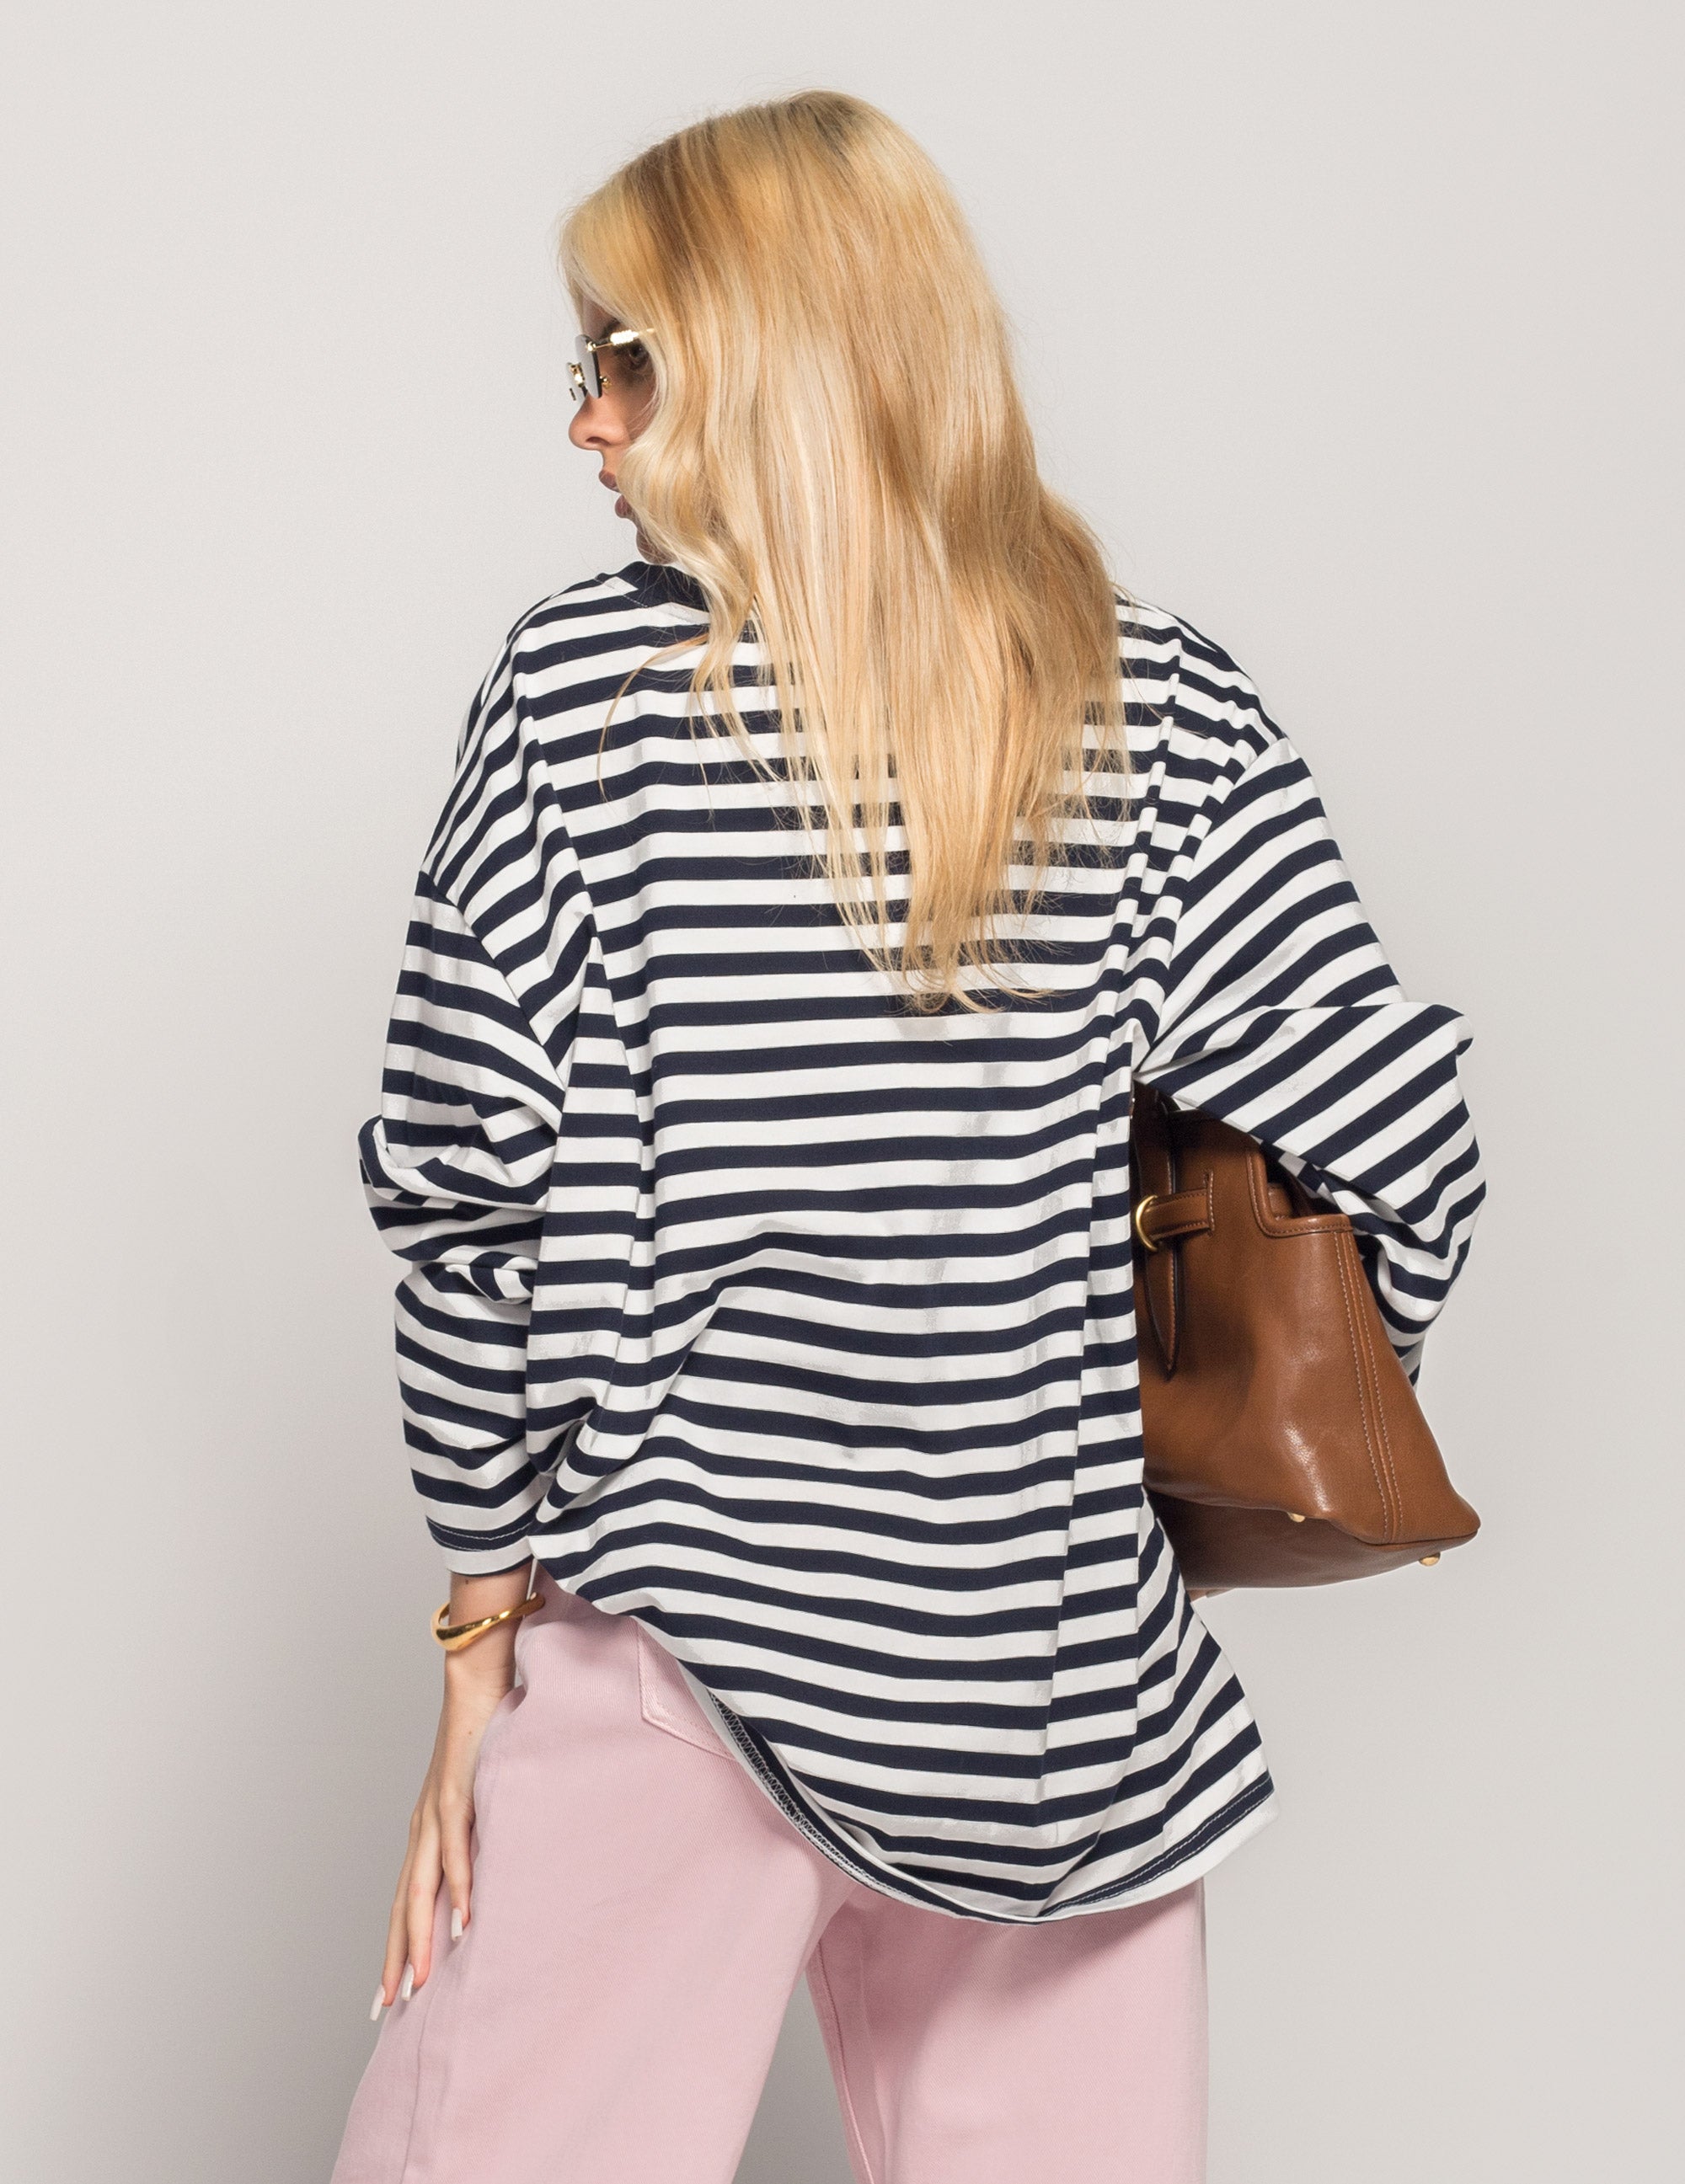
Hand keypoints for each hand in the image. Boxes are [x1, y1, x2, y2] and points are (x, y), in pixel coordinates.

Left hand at [372, 1568, 530, 2011]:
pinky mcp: (459, 1790)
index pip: (407, 1897)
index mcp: (429, 1825)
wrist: (480, 1668)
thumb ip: (487, 1819)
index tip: (391, 1991)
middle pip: (404, 1904)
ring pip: (423, 1888)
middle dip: (397, 1958)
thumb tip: (502, 1856)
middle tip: (389, 2009)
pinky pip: (460, 1849)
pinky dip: (460, 1887)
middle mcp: (425, 1824)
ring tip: (420, 1982)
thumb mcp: (485, 1784)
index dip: (397, 1944)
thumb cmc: (486, 1725)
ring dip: (421, 1938)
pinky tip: (464, 1921)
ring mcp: (439, 1809)